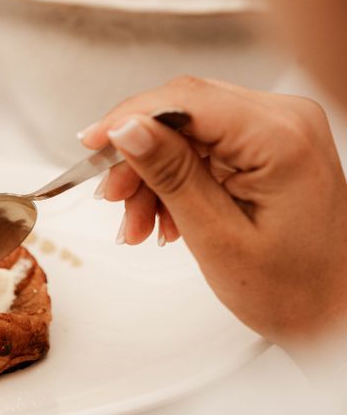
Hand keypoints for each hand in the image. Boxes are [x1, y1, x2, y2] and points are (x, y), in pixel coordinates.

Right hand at [79, 77, 346, 345]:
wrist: (333, 313)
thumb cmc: (294, 290)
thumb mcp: (217, 237)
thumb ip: (171, 175)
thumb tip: (127, 129)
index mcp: (280, 136)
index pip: (186, 101)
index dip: (129, 117)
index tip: (92, 144)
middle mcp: (286, 120)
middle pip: (184, 112)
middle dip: (139, 155)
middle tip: (113, 199)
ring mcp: (281, 131)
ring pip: (189, 132)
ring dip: (154, 174)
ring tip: (139, 225)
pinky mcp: (272, 148)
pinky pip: (207, 149)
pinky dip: (177, 180)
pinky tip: (165, 217)